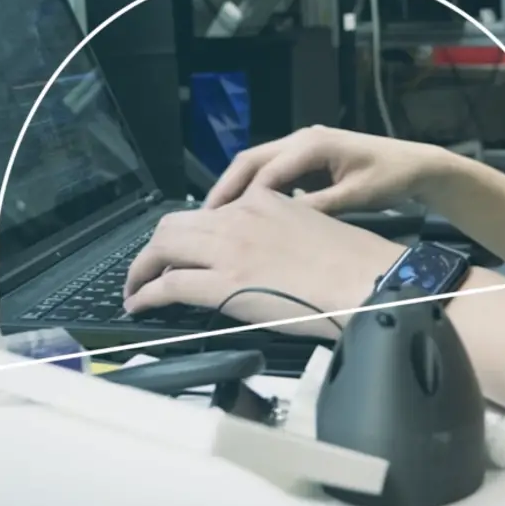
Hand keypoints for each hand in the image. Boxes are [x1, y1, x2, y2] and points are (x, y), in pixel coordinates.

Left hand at [123, 188, 404, 332]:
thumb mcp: (309, 228)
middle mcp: (238, 217)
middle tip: (149, 269)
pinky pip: (168, 284)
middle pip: (173, 224)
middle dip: (154, 248)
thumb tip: (256, 254)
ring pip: (162, 247)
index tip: (180, 250)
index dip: (186, 233)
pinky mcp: (224, 283)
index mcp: (262, 200)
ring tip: (136, 289)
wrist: (368, 282)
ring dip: (142, 269)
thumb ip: (275, 231)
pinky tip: (140, 304)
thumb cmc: (353, 265)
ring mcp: (228, 249)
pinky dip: (146, 293)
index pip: (207, 210)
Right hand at [203, 125, 450, 213]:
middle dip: (226, 187)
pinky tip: (244, 212)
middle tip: (204, 218)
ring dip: (236, 187)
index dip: (240, 195)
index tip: (220, 221)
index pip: (265, 170)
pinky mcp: (307, 157)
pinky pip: (272, 170)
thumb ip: (320, 206)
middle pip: (250, 160)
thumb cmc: (390, 177)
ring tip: (216, 218)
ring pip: (257, 164)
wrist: (415, 164)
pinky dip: (254, 188)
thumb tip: (283, 220)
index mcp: (312, 144)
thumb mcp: (356, 195)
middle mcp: (302, 139)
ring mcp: (303, 146)